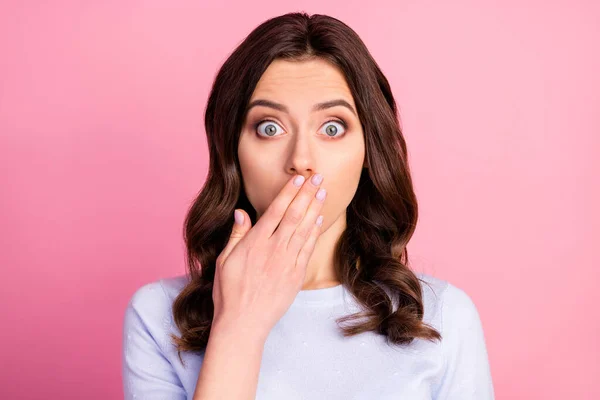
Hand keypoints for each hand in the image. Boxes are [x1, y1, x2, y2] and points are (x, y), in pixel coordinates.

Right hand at [211, 173, 326, 338]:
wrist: (244, 323)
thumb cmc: (229, 292)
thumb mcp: (224, 261)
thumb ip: (236, 235)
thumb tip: (241, 212)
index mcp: (255, 243)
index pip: (275, 210)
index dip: (289, 193)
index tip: (298, 179)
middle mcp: (273, 249)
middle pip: (294, 215)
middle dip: (307, 194)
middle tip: (318, 178)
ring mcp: (287, 262)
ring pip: (304, 229)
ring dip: (315, 208)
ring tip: (323, 192)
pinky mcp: (296, 275)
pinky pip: (308, 249)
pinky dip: (314, 232)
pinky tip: (319, 219)